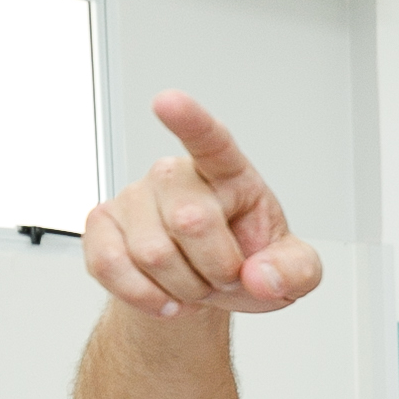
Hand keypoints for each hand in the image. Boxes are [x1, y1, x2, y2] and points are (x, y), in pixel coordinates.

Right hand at [83, 91, 321, 317]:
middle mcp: (175, 176)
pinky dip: (143, 295)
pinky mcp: (101, 225)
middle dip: (217, 267)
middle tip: (225, 273)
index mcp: (228, 174)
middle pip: (189, 221)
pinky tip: (165, 298)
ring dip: (184, 286)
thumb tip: (262, 276)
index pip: (210, 141)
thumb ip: (296, 271)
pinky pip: (109, 264)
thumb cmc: (248, 264)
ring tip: (196, 280)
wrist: (207, 289)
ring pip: (152, 254)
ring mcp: (134, 197)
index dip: (190, 121)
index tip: (168, 101)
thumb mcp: (292, 271)